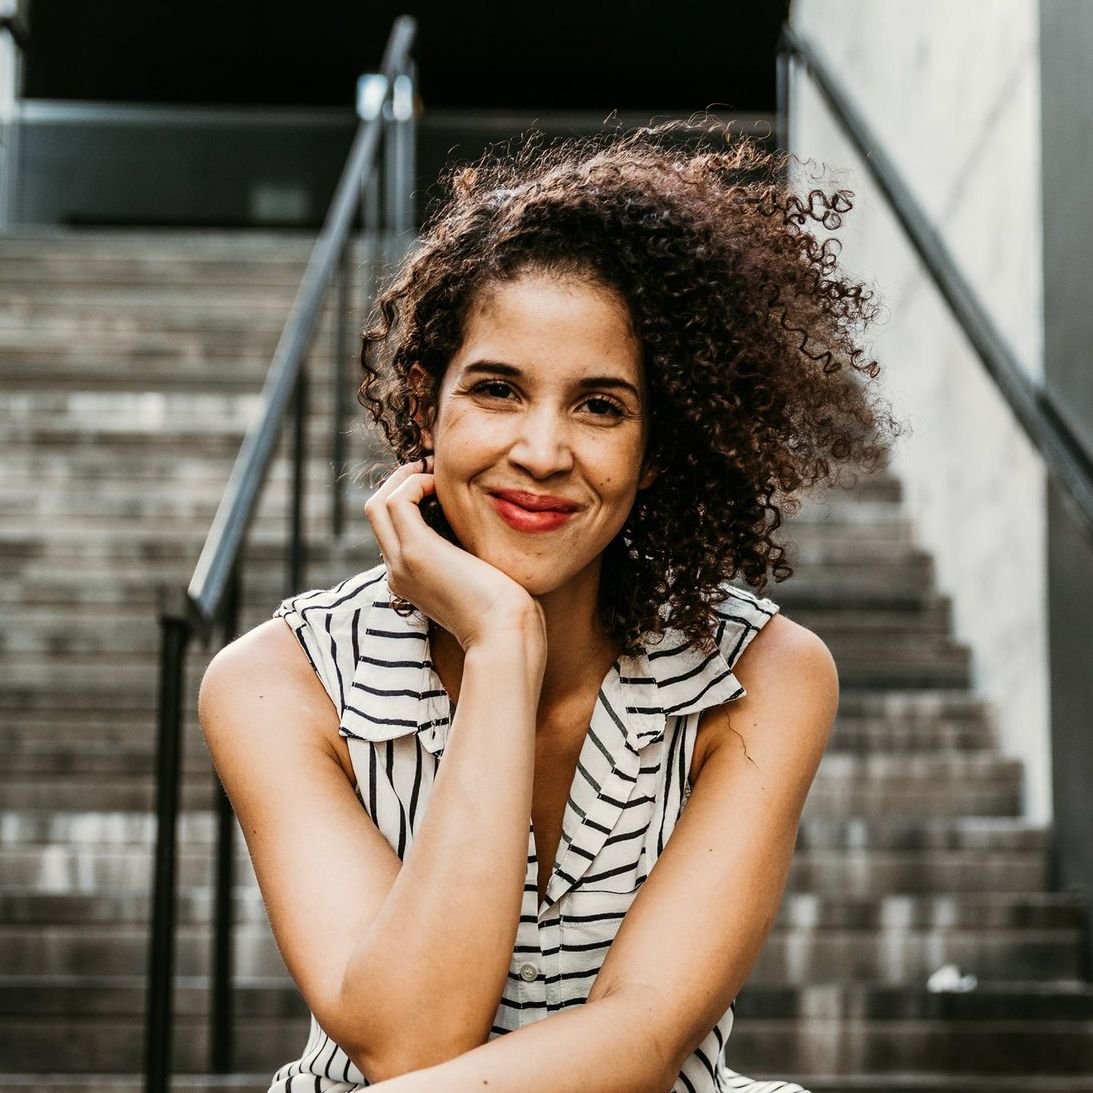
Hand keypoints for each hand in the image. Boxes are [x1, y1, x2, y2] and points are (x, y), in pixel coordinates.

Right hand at [365, 458, 544, 652]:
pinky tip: (444, 486)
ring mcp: (402, 562)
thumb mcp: (478, 577)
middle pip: (376, 512)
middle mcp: (397, 571)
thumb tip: (475, 529)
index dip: (409, 500)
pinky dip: (416, 483)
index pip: (392, 529)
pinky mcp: (416, 552)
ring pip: (378, 503)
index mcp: (409, 579)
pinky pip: (398, 500)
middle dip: (401, 482)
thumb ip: (467, 555)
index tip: (440, 485)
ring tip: (437, 471)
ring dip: (406, 478)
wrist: (505, 636)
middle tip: (433, 469)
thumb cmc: (504, 612)